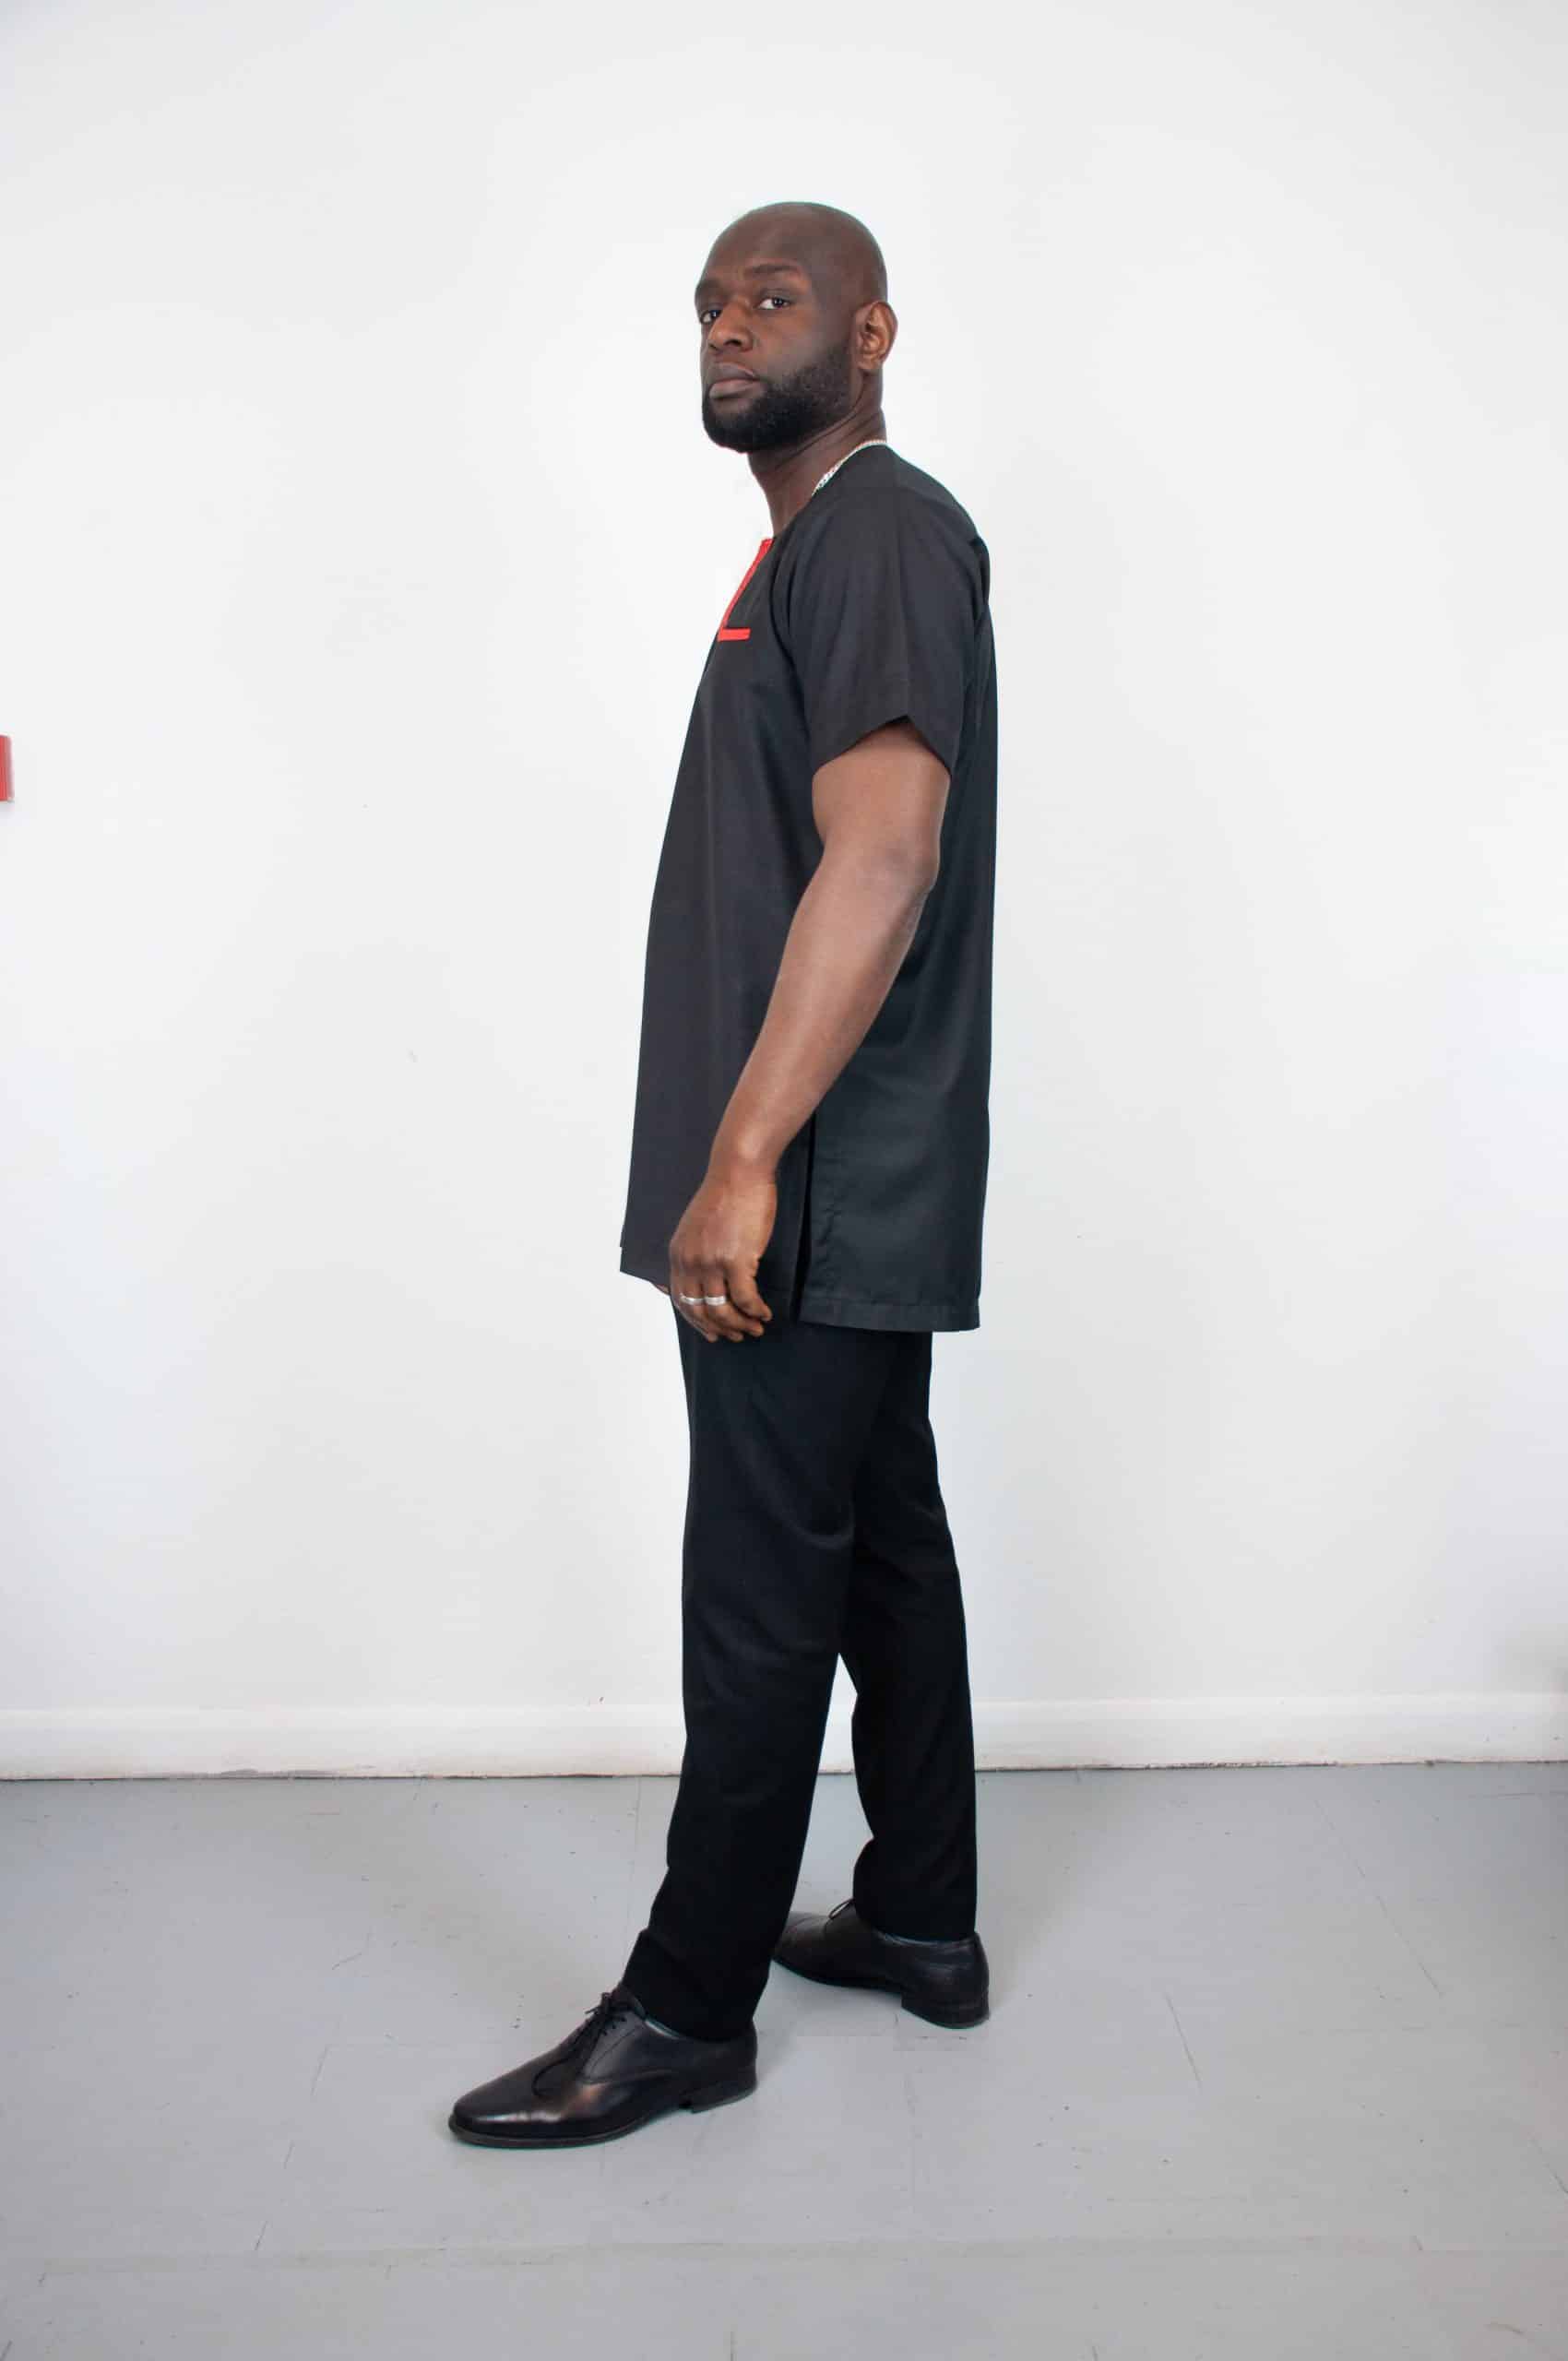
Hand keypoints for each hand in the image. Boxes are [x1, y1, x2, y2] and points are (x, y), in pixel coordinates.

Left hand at [666, 1159, 776, 1341]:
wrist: (739, 1171)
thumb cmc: (725, 1194)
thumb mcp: (695, 1226)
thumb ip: (695, 1251)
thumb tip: (706, 1277)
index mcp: (678, 1254)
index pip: (681, 1300)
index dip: (697, 1322)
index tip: (712, 1333)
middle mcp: (690, 1262)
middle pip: (701, 1311)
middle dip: (721, 1329)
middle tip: (738, 1336)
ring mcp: (712, 1262)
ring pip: (724, 1309)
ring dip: (741, 1324)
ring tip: (756, 1328)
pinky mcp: (736, 1260)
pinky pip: (746, 1298)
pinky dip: (756, 1310)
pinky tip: (765, 1313)